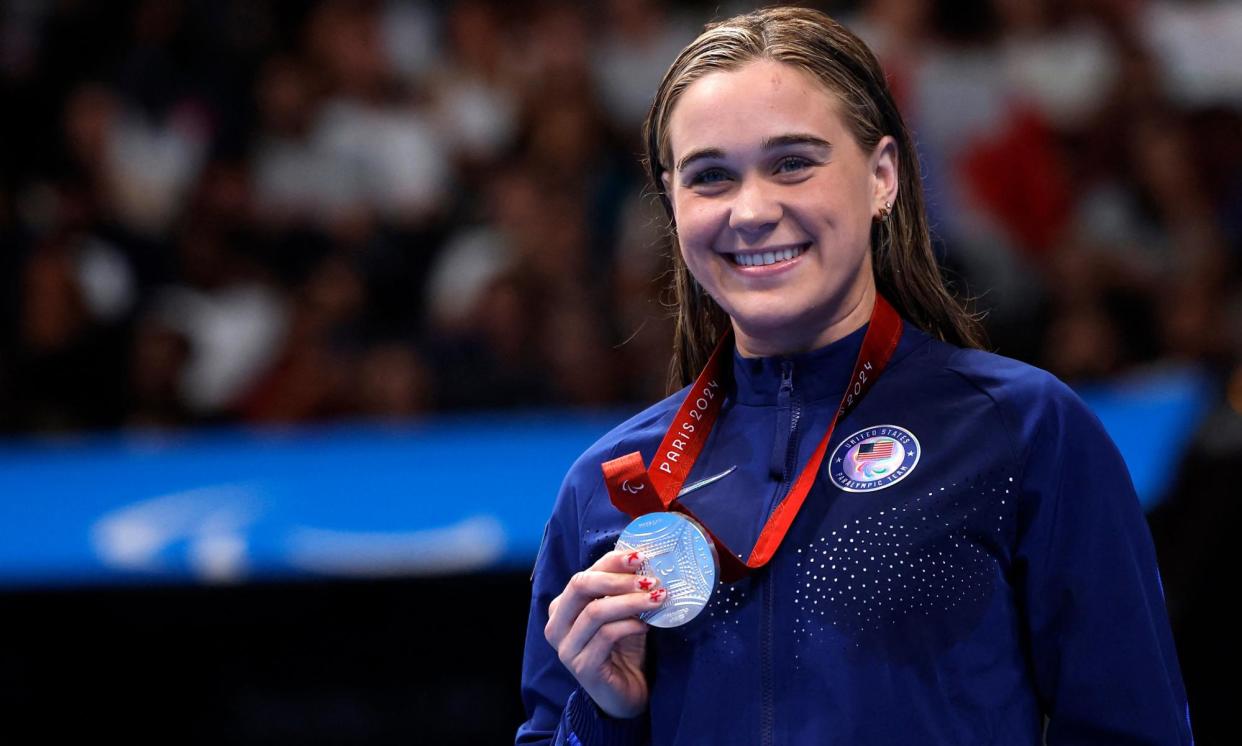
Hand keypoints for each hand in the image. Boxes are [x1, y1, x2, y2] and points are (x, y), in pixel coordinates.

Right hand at [544, 548, 666, 718]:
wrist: (626, 694)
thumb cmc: (623, 649)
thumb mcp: (622, 613)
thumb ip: (622, 589)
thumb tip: (643, 559)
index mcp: (562, 607)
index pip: (584, 574)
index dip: (612, 562)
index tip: (641, 557)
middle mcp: (557, 626)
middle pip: (580, 587)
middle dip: (617, 579)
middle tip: (650, 579)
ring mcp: (567, 648)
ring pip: (595, 612)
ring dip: (631, 602)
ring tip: (657, 598)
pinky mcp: (582, 668)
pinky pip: (606, 636)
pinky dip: (630, 626)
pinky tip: (647, 626)